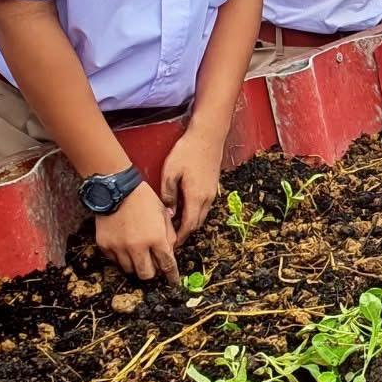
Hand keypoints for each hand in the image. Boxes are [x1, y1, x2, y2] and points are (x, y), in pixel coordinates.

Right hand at [95, 183, 179, 283]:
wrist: (117, 189)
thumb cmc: (144, 199)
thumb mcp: (163, 215)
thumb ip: (169, 235)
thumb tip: (170, 252)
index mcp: (156, 238)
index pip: (167, 264)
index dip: (171, 276)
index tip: (173, 282)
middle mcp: (137, 247)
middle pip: (146, 274)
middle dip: (152, 272)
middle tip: (153, 265)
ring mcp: (119, 247)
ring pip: (130, 270)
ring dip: (136, 265)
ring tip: (138, 253)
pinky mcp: (105, 245)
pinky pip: (115, 260)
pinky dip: (121, 257)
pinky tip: (125, 246)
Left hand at [162, 126, 223, 247]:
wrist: (208, 135)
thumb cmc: (187, 151)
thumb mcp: (170, 172)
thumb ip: (168, 194)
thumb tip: (168, 213)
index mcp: (196, 197)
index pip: (188, 225)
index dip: (179, 238)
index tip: (170, 246)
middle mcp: (207, 198)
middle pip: (196, 224)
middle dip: (184, 234)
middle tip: (170, 241)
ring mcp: (212, 192)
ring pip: (201, 216)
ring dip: (190, 224)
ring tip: (175, 229)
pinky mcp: (213, 186)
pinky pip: (204, 207)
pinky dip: (194, 214)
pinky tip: (184, 211)